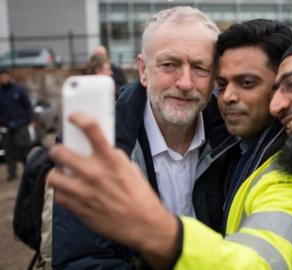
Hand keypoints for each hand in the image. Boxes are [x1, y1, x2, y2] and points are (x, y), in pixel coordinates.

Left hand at [48, 113, 177, 267]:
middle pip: (60, 152)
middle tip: (61, 152)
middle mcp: (95, 174)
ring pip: (53, 176)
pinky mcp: (79, 208)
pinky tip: (71, 191)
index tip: (73, 116)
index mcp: (111, 160)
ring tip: (64, 174)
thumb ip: (112, 157)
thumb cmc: (140, 196)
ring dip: (57, 173)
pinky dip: (62, 192)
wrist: (144, 224)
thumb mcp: (130, 169)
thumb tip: (97, 148)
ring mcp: (84, 192)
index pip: (91, 129)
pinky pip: (58, 196)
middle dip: (58, 150)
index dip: (79, 118)